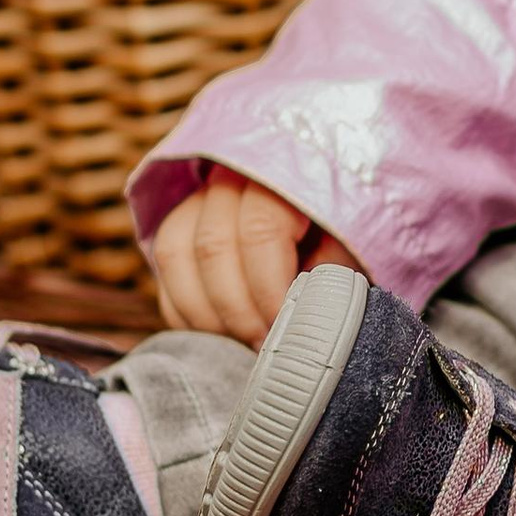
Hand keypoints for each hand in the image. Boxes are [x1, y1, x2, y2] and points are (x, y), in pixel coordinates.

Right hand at [153, 171, 359, 343]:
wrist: (320, 196)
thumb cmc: (341, 225)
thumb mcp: (352, 242)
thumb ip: (332, 270)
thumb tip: (309, 313)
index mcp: (284, 170)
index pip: (260, 230)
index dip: (267, 288)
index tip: (282, 328)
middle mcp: (232, 174)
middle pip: (212, 245)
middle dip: (236, 309)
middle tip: (261, 345)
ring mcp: (198, 194)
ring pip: (176, 253)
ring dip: (203, 312)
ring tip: (238, 343)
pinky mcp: (179, 218)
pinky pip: (163, 264)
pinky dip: (181, 307)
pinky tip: (213, 333)